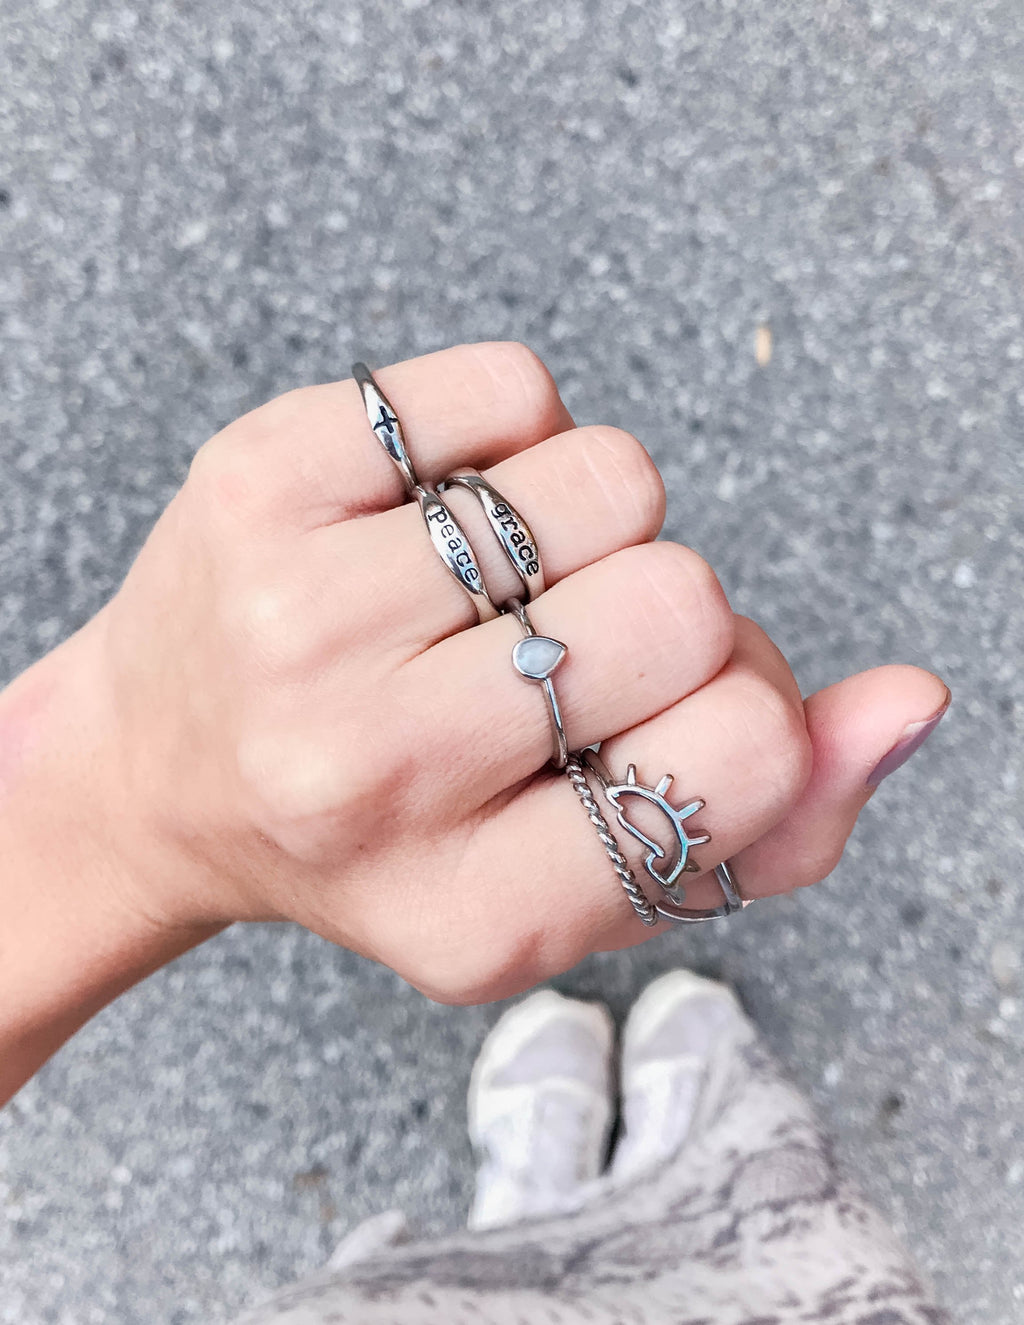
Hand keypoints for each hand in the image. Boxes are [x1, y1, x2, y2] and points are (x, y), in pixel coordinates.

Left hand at [54, 341, 943, 1003]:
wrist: (164, 768)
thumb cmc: (399, 830)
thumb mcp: (581, 886)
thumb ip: (774, 824)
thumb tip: (912, 700)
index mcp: (472, 914)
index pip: (745, 757)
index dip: (750, 710)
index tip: (666, 718)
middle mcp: (371, 776)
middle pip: (687, 601)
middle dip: (667, 608)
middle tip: (566, 646)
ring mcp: (298, 620)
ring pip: (610, 477)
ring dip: (596, 519)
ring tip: (495, 586)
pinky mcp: (259, 481)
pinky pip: (512, 384)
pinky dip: (514, 434)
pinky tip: (435, 514)